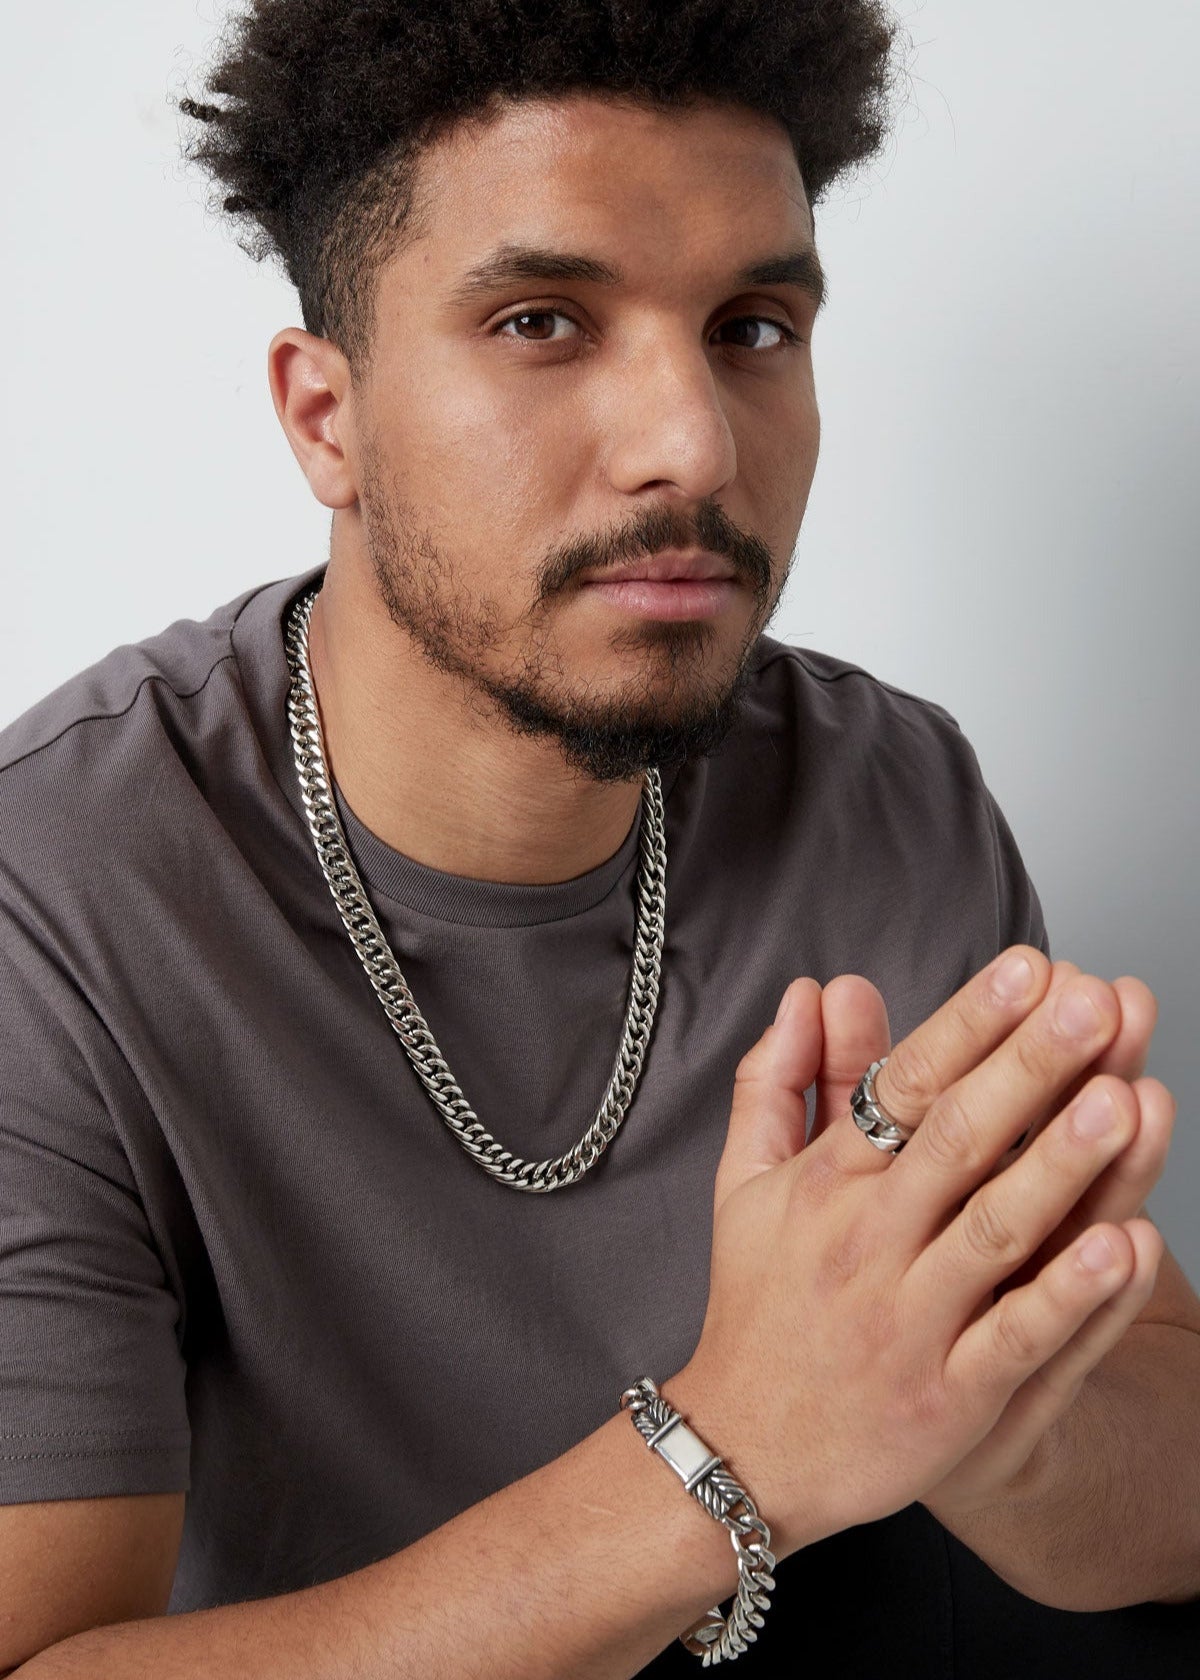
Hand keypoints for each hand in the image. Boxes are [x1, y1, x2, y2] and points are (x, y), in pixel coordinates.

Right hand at [674, 948, 1174, 1559]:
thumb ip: (780, 1079)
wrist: (745, 1449)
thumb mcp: (745, 1181)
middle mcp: (868, 1242)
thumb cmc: (757, 1303)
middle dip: (1029, 1067)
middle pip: (958, 1141)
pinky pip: (1019, 1339)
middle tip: (1093, 1004)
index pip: (902, 1086)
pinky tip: (1124, 1245)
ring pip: (997, 1232)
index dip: (967, 1024)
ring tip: (1121, 1103)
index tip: (1026, 967)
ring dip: (1061, 1166)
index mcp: (827, 1183)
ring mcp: (912, 1322)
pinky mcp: (951, 1401)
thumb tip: (810, 989)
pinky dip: (1071, 1296)